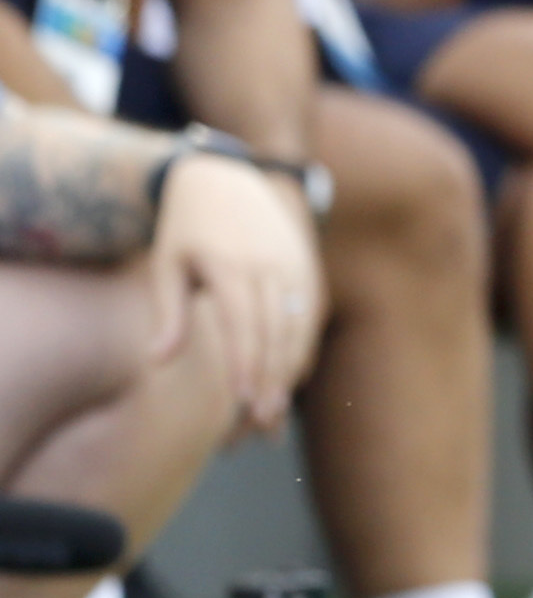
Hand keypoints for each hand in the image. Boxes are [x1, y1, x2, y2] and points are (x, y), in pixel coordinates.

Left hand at [148, 150, 322, 432]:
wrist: (229, 177)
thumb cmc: (187, 227)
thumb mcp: (166, 264)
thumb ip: (168, 313)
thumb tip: (159, 361)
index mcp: (231, 264)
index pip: (244, 323)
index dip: (246, 363)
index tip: (243, 401)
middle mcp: (271, 265)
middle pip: (276, 332)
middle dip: (271, 378)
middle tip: (263, 420)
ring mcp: (295, 265)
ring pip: (299, 327)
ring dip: (289, 370)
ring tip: (276, 411)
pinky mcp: (307, 267)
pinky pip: (309, 316)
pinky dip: (301, 349)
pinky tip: (289, 377)